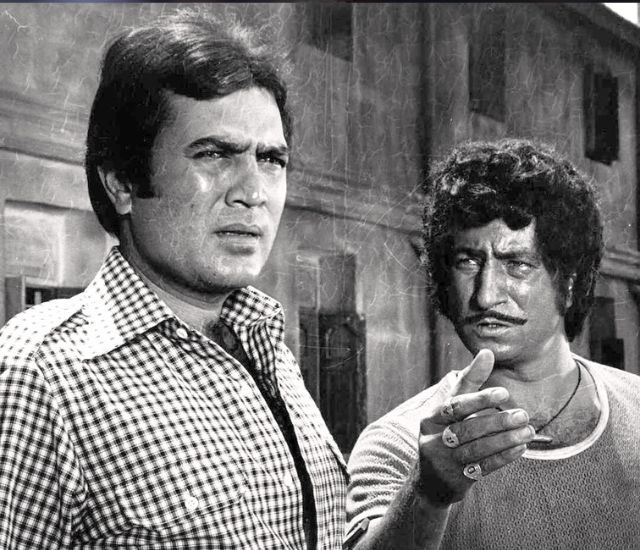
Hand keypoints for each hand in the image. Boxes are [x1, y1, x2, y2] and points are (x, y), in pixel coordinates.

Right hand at [415, 349, 533, 505]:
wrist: (431, 479)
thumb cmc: (445, 432)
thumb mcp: (450, 408)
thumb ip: (469, 381)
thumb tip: (487, 352)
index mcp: (431, 418)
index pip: (455, 406)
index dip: (479, 399)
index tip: (503, 393)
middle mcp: (434, 439)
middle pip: (467, 429)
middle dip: (497, 421)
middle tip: (523, 414)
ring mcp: (445, 461)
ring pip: (477, 449)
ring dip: (506, 440)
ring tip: (528, 431)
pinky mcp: (459, 479)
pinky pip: (484, 468)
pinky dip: (504, 457)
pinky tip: (520, 448)